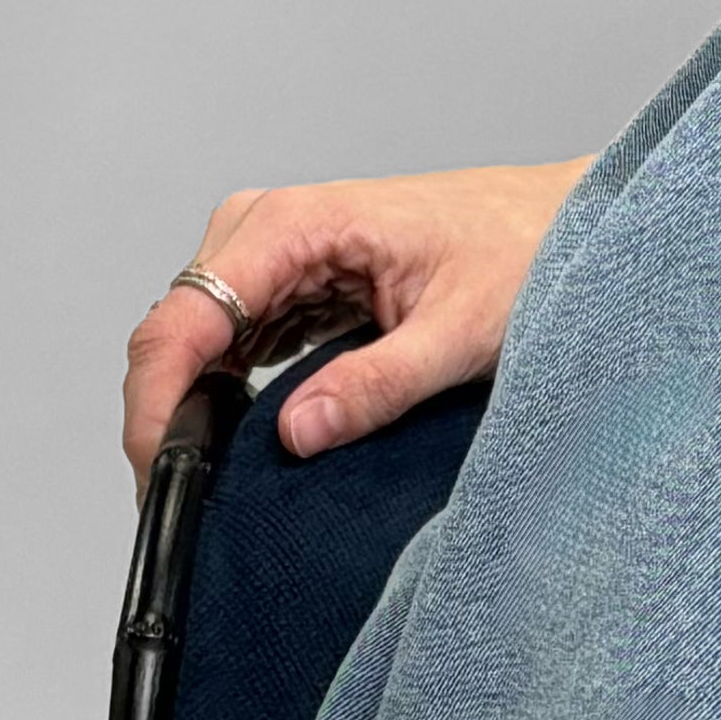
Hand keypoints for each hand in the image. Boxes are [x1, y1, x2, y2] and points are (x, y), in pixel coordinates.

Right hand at [122, 159, 592, 478]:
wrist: (565, 224)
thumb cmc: (527, 251)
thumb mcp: (463, 332)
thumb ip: (379, 384)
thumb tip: (297, 433)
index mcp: (298, 226)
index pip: (185, 318)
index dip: (154, 402)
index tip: (157, 471)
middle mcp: (270, 229)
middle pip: (177, 330)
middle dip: (168, 414)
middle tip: (189, 495)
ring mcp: (277, 253)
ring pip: (198, 339)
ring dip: (196, 405)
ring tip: (217, 475)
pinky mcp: (294, 281)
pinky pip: (234, 340)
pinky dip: (229, 389)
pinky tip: (252, 433)